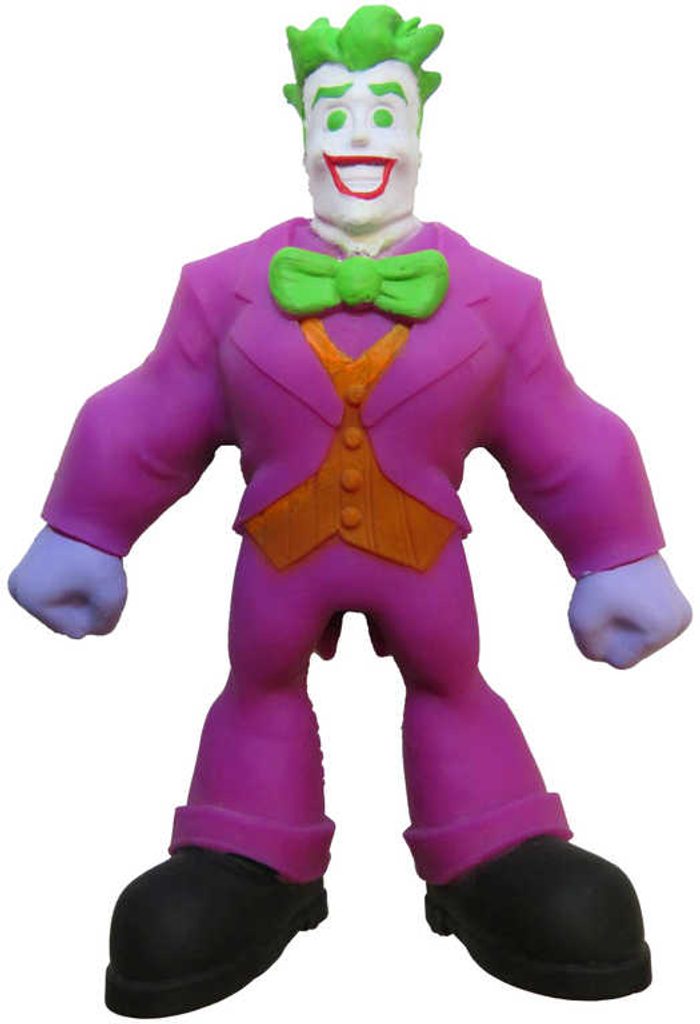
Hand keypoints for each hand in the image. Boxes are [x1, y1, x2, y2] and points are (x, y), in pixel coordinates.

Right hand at [8, 526, 127, 638]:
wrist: (91, 510)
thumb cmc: (99, 554)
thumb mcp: (111, 598)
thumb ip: (104, 626)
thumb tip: (88, 628)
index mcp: (30, 599)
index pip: (77, 630)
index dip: (97, 612)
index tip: (98, 582)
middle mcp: (19, 590)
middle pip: (66, 619)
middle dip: (87, 604)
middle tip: (94, 575)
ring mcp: (22, 576)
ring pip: (65, 605)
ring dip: (83, 595)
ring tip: (87, 570)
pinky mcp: (32, 565)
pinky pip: (60, 590)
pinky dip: (77, 583)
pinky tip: (81, 565)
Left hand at [568, 553, 691, 668]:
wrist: (616, 535)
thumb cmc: (599, 578)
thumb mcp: (582, 621)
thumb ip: (591, 651)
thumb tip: (606, 655)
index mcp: (664, 629)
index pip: (621, 659)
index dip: (600, 640)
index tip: (599, 611)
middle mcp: (680, 622)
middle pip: (633, 649)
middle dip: (613, 632)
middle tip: (608, 601)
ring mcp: (681, 611)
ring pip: (638, 637)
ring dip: (620, 623)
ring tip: (618, 596)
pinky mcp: (675, 601)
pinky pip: (644, 623)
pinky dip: (628, 614)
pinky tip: (626, 594)